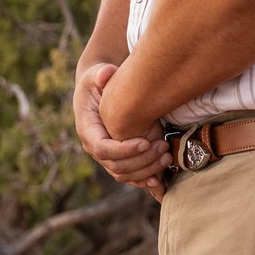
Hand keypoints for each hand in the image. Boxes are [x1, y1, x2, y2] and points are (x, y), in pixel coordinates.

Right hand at [72, 62, 168, 199]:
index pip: (102, 148)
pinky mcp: (116, 159)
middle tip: (163, 147)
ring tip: (166, 156)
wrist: (96, 92)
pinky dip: (143, 180)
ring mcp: (105, 156)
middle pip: (116, 165)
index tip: (145, 142)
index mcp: (87, 129)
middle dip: (141, 160)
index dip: (124, 150)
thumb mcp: (96, 74)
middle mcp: (94, 147)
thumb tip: (107, 74)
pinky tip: (159, 179)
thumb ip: (101, 74)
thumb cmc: (97, 82)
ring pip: (123, 174)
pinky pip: (128, 176)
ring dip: (146, 170)